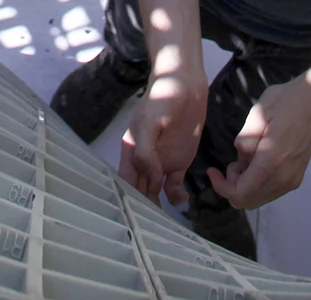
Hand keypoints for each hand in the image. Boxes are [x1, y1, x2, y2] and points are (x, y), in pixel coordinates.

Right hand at [117, 68, 206, 205]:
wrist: (186, 83)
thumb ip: (145, 150)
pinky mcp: (180, 160)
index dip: (126, 197)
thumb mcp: (149, 122)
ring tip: (165, 218)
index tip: (131, 216)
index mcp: (131, 149)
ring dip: (159, 204)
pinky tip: (183, 197)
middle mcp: (144, 158)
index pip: (124, 180)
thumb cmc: (163, 97)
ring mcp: (162, 160)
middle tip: (149, 227)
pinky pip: (175, 184)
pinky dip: (177, 195)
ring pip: (156, 190)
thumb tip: (149, 175)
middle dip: (142, 207)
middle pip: (139, 189)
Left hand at [204, 77, 310, 210]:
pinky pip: (270, 191)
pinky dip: (257, 183)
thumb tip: (241, 161)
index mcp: (271, 162)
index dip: (221, 186)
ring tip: (247, 158)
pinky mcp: (296, 178)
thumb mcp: (258, 115)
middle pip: (247, 202)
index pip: (239, 194)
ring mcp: (292, 180)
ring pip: (259, 199)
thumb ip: (244, 141)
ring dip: (246, 185)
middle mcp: (283, 178)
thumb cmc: (286, 102)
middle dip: (232, 186)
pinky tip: (258, 162)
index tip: (212, 171)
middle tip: (233, 162)